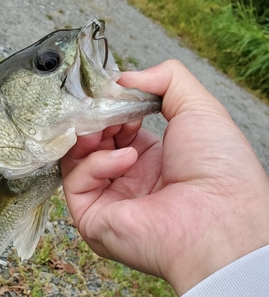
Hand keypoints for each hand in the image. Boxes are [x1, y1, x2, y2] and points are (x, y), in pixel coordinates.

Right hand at [61, 60, 268, 295]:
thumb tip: (124, 77)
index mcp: (152, 161)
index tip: (118, 94)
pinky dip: (96, 164)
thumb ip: (166, 80)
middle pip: (92, 144)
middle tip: (107, 107)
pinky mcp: (92, 219)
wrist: (220, 219)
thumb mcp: (199, 108)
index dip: (114, 109)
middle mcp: (128, 181)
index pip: (115, 130)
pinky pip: (76, 183)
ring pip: (76, 161)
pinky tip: (126, 160)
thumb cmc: (218, 169)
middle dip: (96, 120)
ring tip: (108, 127)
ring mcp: (109, 200)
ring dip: (89, 137)